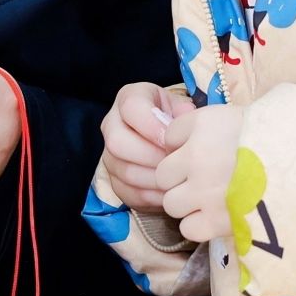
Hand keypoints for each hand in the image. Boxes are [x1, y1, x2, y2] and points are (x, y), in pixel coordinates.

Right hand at [101, 82, 192, 211]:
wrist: (167, 138)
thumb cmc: (177, 120)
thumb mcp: (181, 108)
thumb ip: (184, 112)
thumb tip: (185, 116)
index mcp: (129, 98)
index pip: (131, 107)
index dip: (151, 125)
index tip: (172, 140)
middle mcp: (112, 124)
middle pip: (117, 143)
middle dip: (151, 156)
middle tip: (176, 163)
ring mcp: (109, 154)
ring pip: (124, 171)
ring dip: (154, 179)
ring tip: (177, 180)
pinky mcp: (114, 180)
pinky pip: (128, 192)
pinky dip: (151, 196)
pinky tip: (170, 193)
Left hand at [155, 103, 244, 242]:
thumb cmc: (269, 135)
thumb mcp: (229, 115)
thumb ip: (196, 125)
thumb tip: (172, 143)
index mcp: (202, 128)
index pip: (169, 139)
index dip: (182, 147)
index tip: (200, 151)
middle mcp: (197, 160)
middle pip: (163, 176)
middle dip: (180, 178)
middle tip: (204, 179)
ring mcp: (205, 193)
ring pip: (171, 204)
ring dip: (187, 203)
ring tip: (210, 199)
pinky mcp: (217, 221)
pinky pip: (189, 228)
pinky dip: (198, 225)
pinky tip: (215, 215)